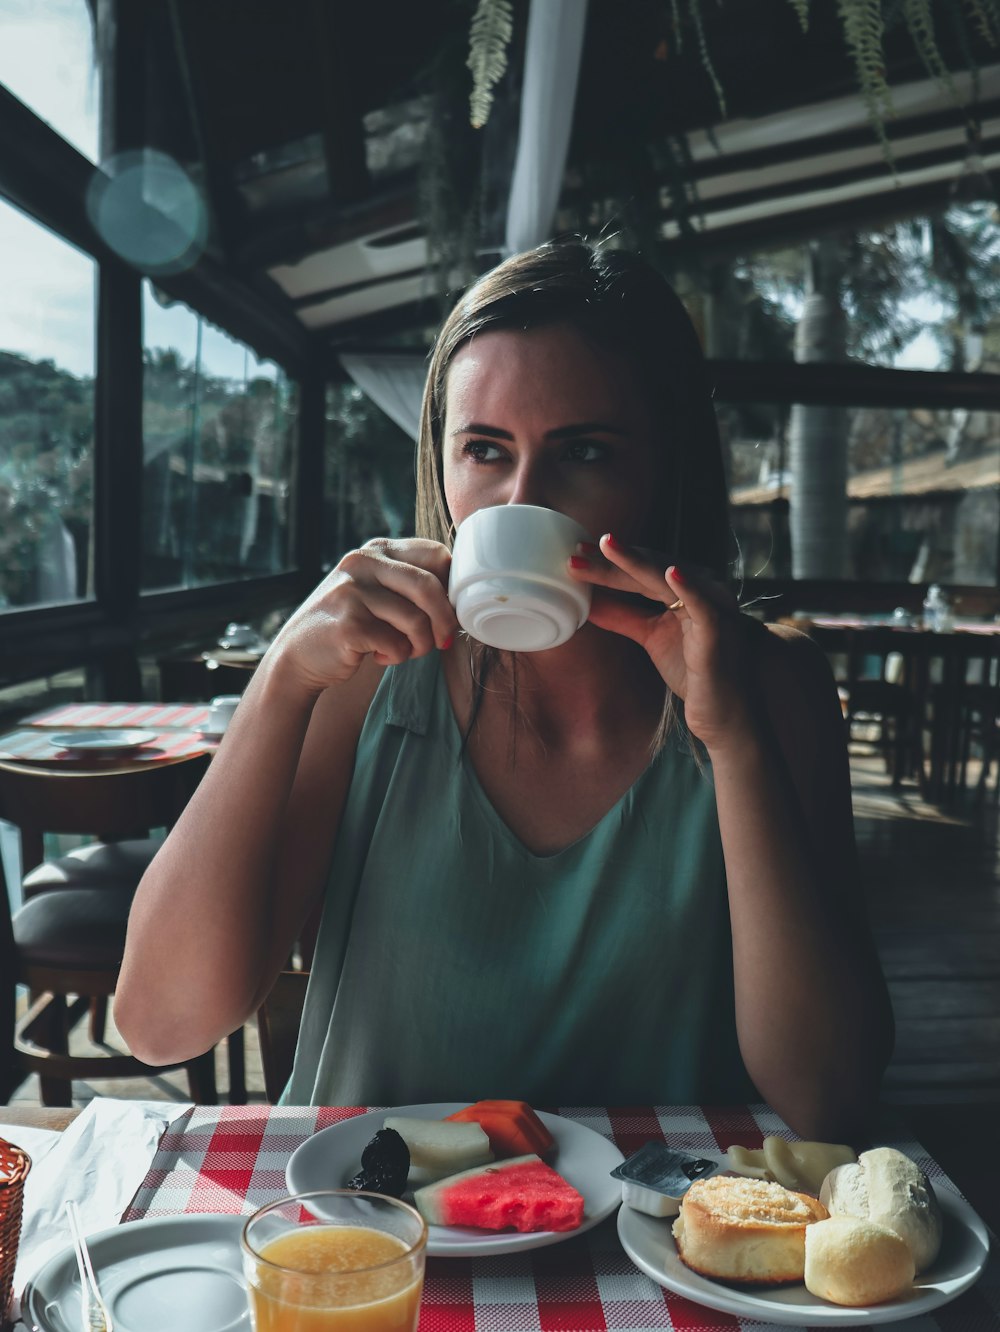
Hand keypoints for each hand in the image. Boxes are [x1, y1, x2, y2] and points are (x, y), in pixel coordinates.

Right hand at [269, 538, 458, 696]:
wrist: (298, 656)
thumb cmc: (353, 625)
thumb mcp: (378, 591)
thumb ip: (411, 583)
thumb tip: (462, 596)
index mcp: (376, 549)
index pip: (436, 554)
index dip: (452, 587)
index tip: (449, 612)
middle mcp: (362, 563)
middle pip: (429, 586)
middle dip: (445, 621)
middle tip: (442, 641)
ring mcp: (352, 591)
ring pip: (416, 620)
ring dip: (420, 645)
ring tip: (405, 652)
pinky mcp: (348, 624)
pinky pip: (397, 644)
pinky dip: (397, 657)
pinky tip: (379, 657)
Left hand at [570, 535, 754, 751]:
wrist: (725, 713)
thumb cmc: (694, 671)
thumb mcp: (651, 637)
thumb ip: (624, 617)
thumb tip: (589, 601)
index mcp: (685, 589)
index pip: (642, 568)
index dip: (609, 561)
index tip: (577, 553)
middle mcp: (701, 589)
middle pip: (650, 568)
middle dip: (613, 559)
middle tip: (577, 550)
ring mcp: (712, 606)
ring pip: (669, 578)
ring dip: (636, 563)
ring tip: (607, 546)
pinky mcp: (720, 630)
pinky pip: (704, 605)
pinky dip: (689, 586)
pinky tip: (670, 573)